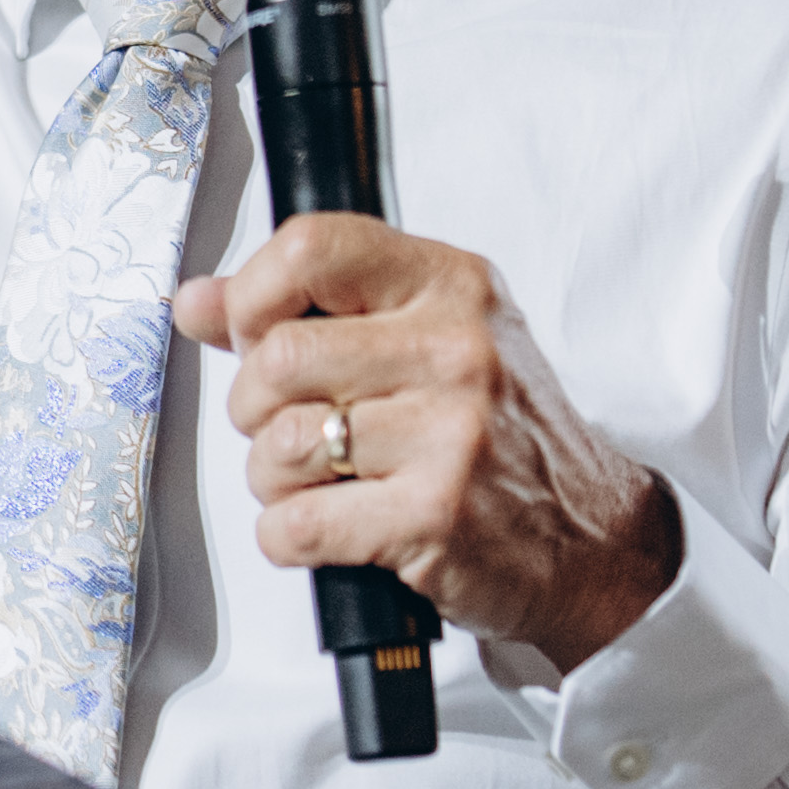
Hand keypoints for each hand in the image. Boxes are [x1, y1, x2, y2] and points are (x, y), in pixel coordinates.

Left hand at [171, 214, 682, 671]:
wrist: (591, 540)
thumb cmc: (499, 436)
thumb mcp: (423, 340)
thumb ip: (308, 310)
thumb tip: (197, 301)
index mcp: (449, 284)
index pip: (310, 248)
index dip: (252, 297)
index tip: (254, 334)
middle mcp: (454, 349)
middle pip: (275, 359)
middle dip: (256, 409)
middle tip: (297, 429)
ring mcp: (448, 434)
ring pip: (277, 445)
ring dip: (275, 478)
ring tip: (325, 481)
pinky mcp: (432, 518)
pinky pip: (293, 524)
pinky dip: (290, 537)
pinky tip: (336, 527)